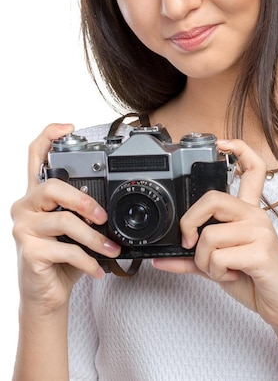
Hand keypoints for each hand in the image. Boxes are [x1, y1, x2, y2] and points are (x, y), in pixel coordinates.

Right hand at [10, 124, 120, 312]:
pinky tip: (98, 268)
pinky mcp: (28, 251)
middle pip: (53, 186)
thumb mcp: (74, 229)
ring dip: (94, 237)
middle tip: (103, 216)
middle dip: (84, 200)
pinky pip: (65, 250)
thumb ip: (83, 210)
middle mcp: (25, 206)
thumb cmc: (62, 257)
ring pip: (64, 221)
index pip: (35, 156)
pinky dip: (88, 260)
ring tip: (110, 248)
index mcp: (37, 195)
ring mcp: (23, 228)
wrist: (46, 295)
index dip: (49, 136)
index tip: (68, 127)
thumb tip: (110, 205)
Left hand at [153, 139, 277, 331]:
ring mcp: (260, 230)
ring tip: (222, 269)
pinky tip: (233, 275)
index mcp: (249, 211)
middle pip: (212, 199)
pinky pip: (219, 256)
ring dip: (205, 262)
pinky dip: (216, 272)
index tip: (222, 143)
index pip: (253, 168)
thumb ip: (192, 259)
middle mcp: (256, 214)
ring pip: (209, 235)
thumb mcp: (218, 265)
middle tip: (189, 244)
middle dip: (190, 223)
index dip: (239, 149)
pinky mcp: (261, 251)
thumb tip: (161, 258)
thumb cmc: (254, 278)